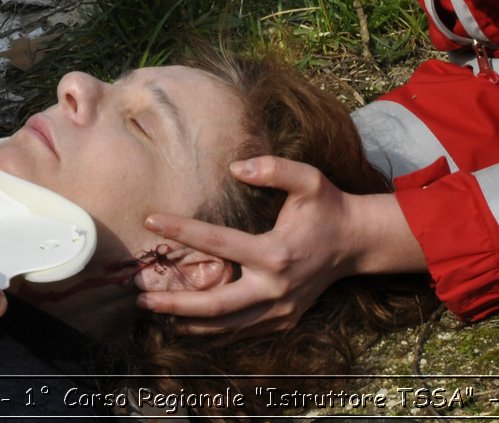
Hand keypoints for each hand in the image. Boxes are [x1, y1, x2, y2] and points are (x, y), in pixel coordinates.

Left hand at [137, 156, 420, 338]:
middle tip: (141, 294)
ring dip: (187, 321)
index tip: (151, 220)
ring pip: (225, 326)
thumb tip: (236, 168)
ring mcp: (279, 310)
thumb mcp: (309, 179)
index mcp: (275, 253)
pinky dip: (211, 330)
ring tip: (155, 308)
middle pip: (215, 306)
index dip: (182, 231)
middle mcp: (275, 288)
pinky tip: (186, 322)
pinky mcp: (283, 320)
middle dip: (175, 302)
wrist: (357, 243)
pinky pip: (240, 330)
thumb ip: (274, 169)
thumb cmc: (329, 208)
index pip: (218, 243)